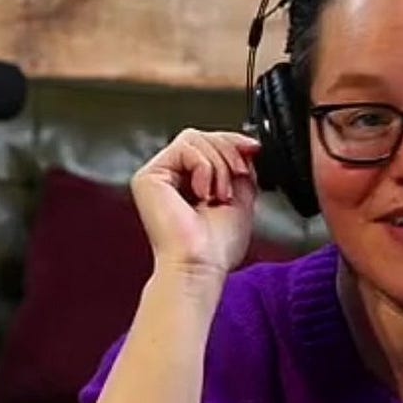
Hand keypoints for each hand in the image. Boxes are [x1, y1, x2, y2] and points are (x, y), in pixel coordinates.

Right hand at [130, 129, 261, 278]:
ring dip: (219, 165)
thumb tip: (248, 144)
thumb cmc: (217, 247)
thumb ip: (242, 167)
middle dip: (229, 153)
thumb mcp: (242, 196)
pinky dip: (204, 167)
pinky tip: (203, 193)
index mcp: (189, 182)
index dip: (233, 142)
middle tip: (239, 176)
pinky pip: (185, 148)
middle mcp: (171, 177)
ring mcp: (157, 176)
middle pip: (202, 137)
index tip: (254, 149)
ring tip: (219, 194)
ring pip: (195, 139)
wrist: (201, 265)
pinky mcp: (148, 177)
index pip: (209, 144)